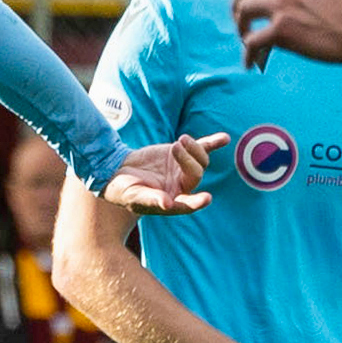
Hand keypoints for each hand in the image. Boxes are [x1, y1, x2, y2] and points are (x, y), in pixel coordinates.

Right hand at [97, 133, 215, 210]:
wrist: (116, 172)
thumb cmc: (123, 190)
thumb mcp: (133, 196)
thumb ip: (151, 199)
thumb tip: (168, 204)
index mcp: (171, 201)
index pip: (188, 204)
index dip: (197, 202)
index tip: (207, 198)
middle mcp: (181, 186)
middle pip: (196, 174)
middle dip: (188, 161)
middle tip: (175, 147)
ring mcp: (182, 169)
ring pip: (201, 161)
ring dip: (194, 149)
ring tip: (180, 140)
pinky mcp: (179, 154)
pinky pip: (202, 148)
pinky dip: (213, 143)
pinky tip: (225, 138)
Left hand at [234, 0, 341, 60]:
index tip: (257, 0)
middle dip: (238, 3)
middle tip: (242, 20)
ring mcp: (282, 4)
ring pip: (243, 10)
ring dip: (241, 27)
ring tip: (246, 41)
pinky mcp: (282, 29)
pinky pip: (253, 41)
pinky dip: (248, 54)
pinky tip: (252, 64)